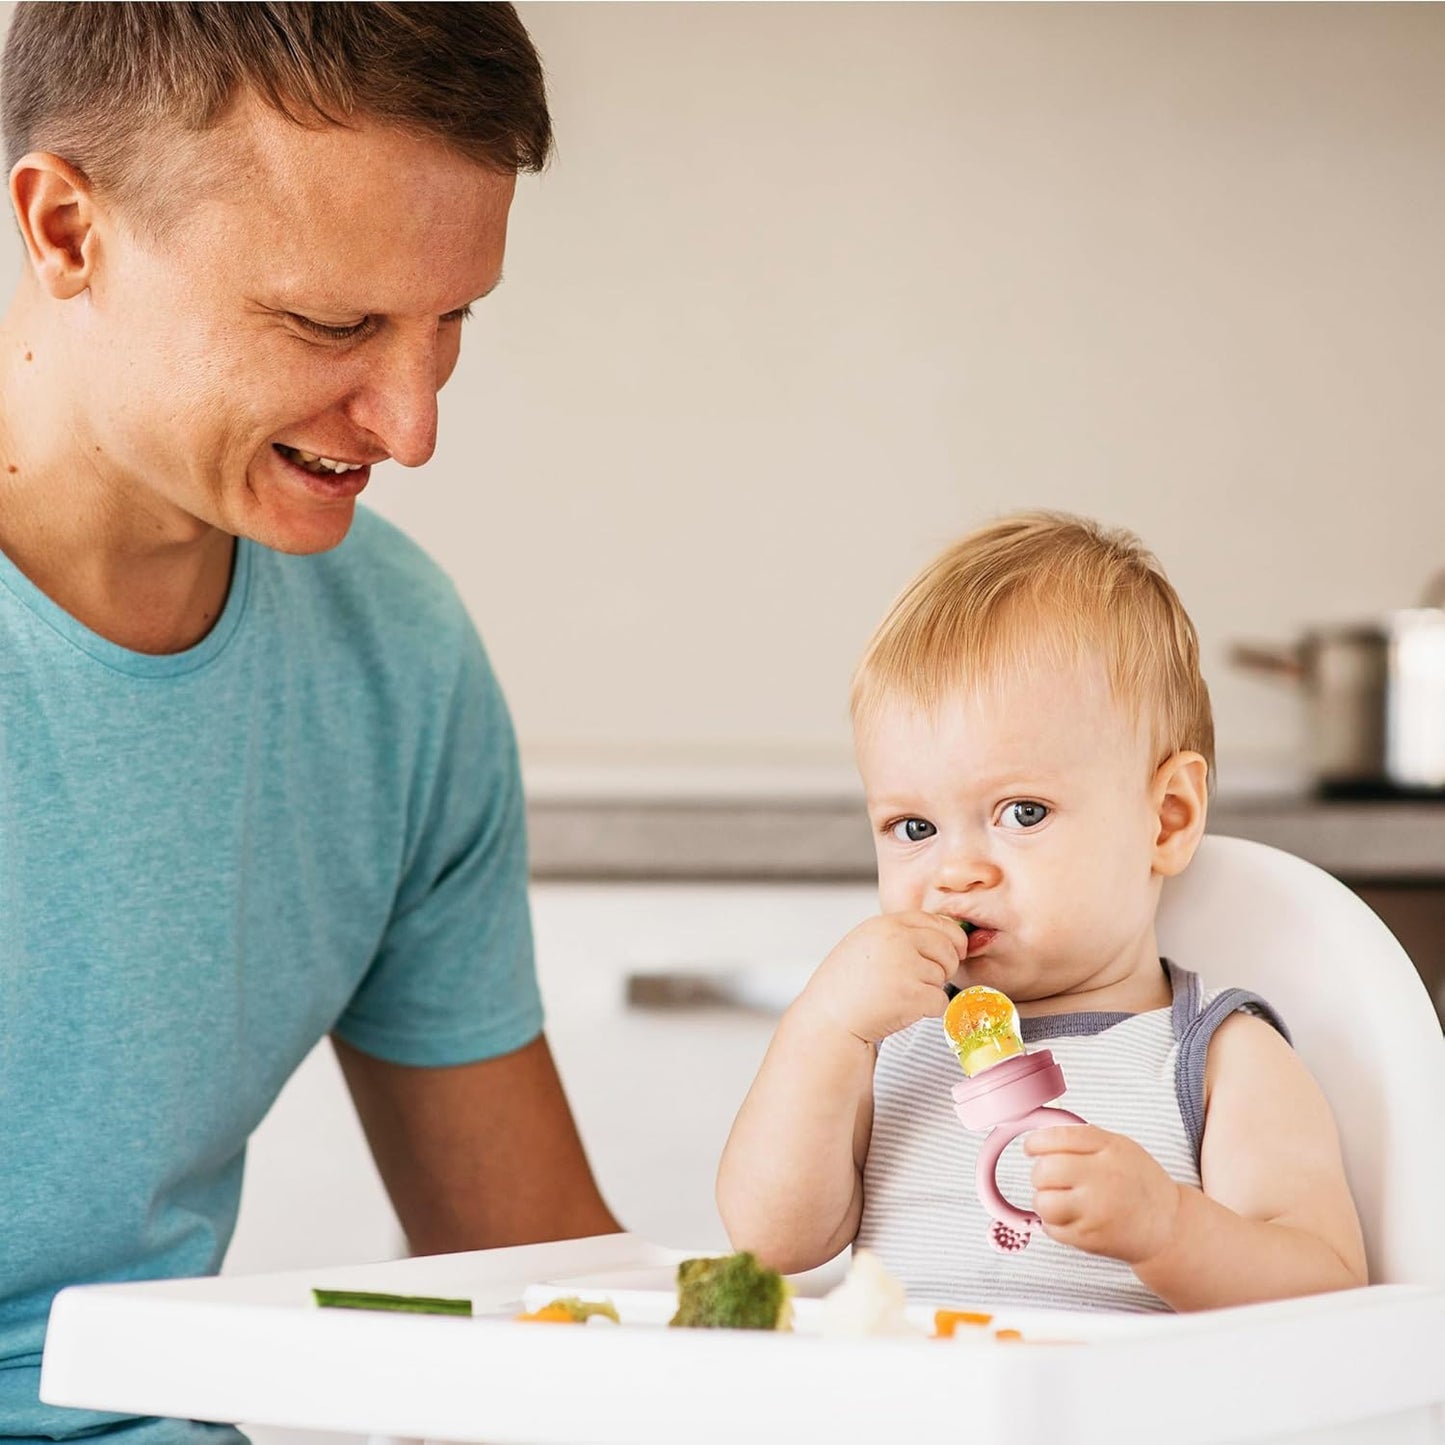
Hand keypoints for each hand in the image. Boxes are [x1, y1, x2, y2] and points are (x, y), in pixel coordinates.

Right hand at [795, 912, 967, 1045]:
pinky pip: (941, 1001)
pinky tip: (904, 1010)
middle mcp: (897, 940)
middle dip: (945, 965)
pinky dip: (929, 1010)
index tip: (952, 950)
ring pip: (944, 976)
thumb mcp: (866, 944)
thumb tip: (941, 936)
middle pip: (947, 946)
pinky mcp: (912, 994)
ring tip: (901, 996)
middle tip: (925, 980)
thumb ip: (898, 936)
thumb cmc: (844, 988)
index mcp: (885, 924)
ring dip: (930, 990)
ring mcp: (905, 966)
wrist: (828, 1020)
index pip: (934, 920)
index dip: (949, 937)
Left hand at [1023, 1124, 1182, 1264]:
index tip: (1032, 1147)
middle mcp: (1103, 1179)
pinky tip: (1069, 1217)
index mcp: (1109, 1149)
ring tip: (1058, 1199)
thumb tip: (1041, 1134)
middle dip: (1040, 1173)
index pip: (1058, 1137)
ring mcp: (1096, 1211)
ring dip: (1043, 1200)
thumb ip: (1083, 1138)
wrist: (1168, 1226)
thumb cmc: (1139, 1182)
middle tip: (1049, 1177)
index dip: (1036, 1141)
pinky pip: (1051, 1228)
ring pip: (1043, 1203)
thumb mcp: (1119, 1147)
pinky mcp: (1090, 1238)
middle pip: (1045, 1171)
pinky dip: (1053, 1222)